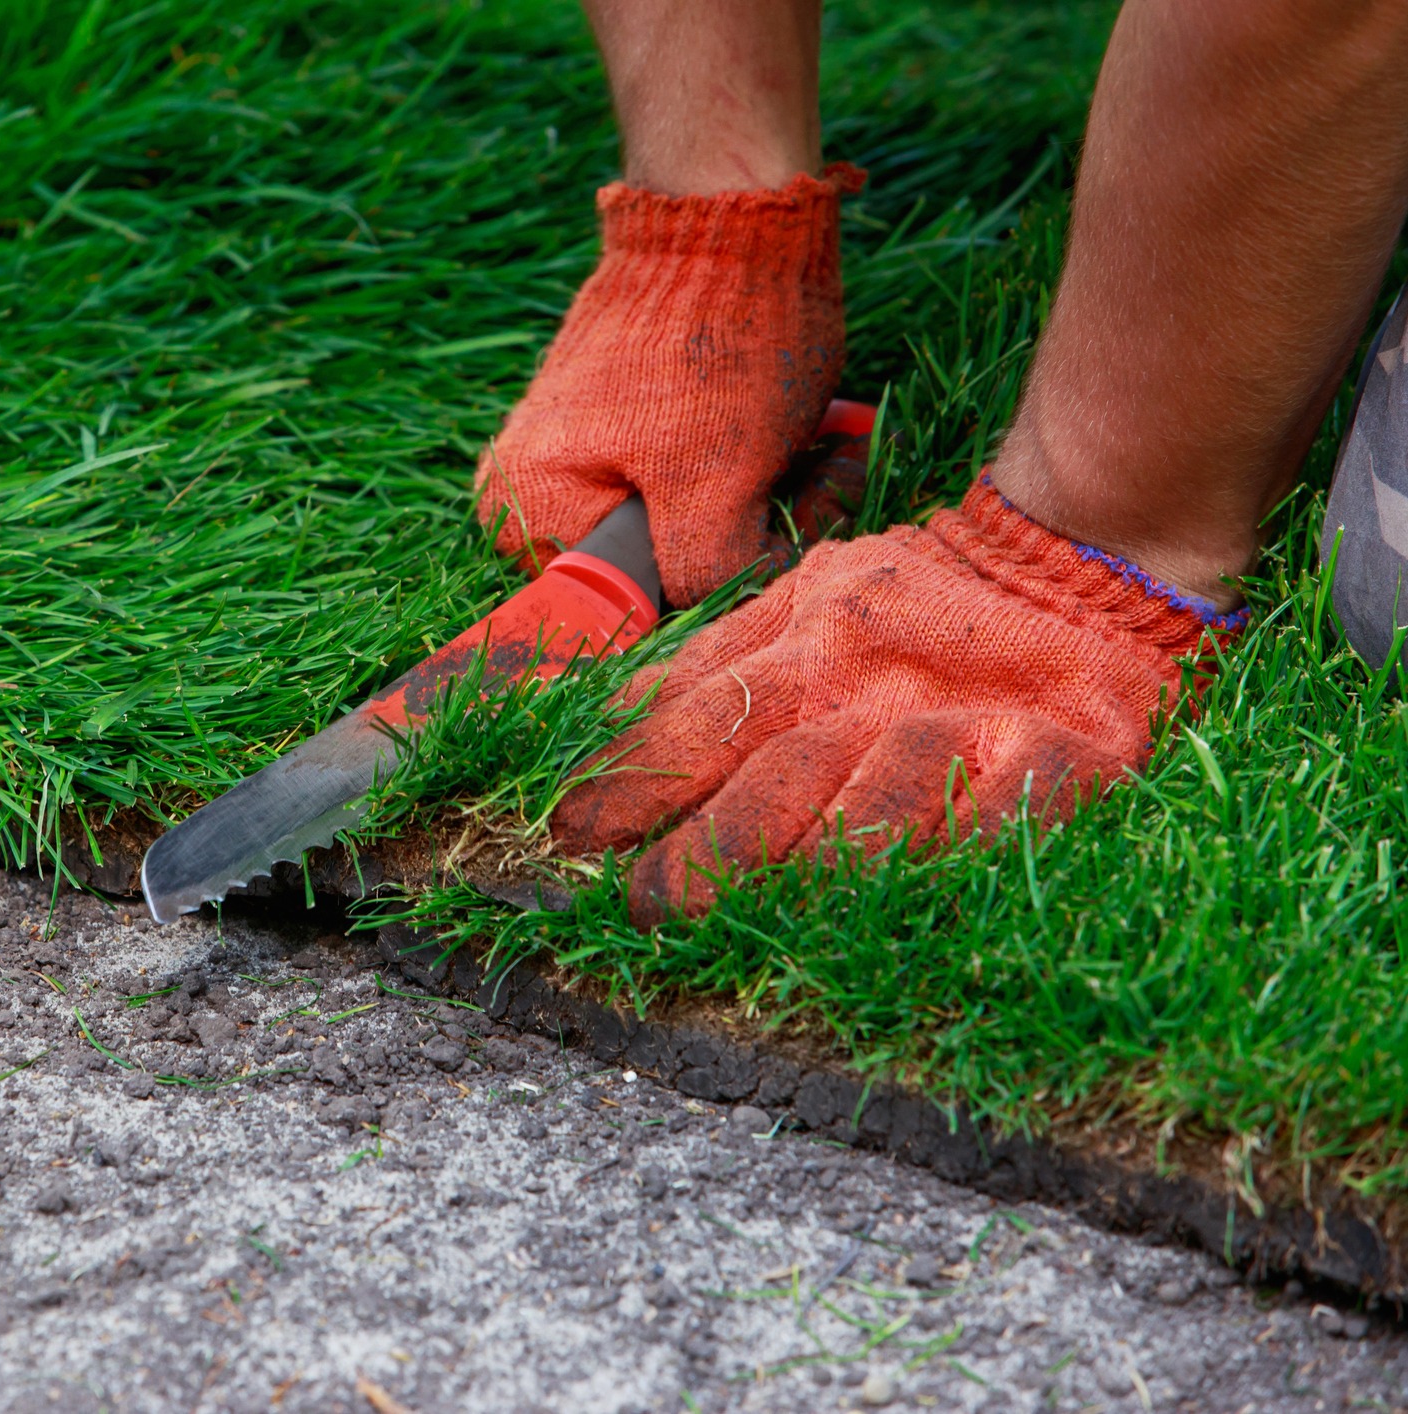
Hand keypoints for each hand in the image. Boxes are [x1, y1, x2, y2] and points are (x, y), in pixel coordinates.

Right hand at [476, 165, 861, 608]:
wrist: (730, 210)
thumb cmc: (720, 347)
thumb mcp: (718, 486)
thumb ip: (704, 575)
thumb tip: (727, 603)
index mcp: (521, 510)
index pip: (629, 604)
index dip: (715, 583)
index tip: (782, 528)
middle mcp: (524, 489)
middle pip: (657, 567)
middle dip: (744, 538)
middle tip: (812, 478)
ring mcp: (568, 449)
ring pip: (685, 525)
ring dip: (760, 502)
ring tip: (813, 444)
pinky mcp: (615, 418)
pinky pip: (686, 480)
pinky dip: (745, 468)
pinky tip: (789, 431)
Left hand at [554, 479, 1243, 924]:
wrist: (1079, 558)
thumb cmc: (912, 603)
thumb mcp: (793, 606)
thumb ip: (702, 667)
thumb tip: (582, 715)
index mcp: (802, 646)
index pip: (700, 718)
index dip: (632, 778)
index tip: (571, 834)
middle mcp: (873, 684)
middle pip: (777, 774)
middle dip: (707, 849)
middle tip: (649, 904)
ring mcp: (967, 721)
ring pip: (879, 805)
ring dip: (816, 866)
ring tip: (762, 914)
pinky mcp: (1060, 756)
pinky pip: (1000, 817)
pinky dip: (951, 856)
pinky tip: (906, 894)